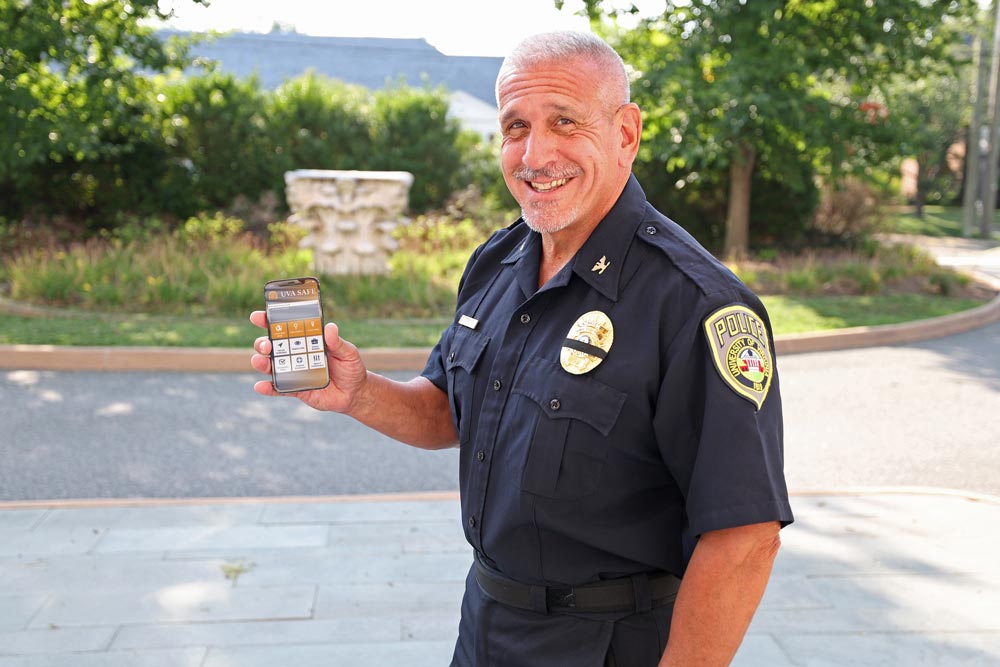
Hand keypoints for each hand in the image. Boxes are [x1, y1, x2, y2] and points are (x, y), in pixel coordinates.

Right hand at [249, 310, 367, 413]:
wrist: (354, 393)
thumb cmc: (350, 368)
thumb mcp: (348, 353)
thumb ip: (337, 342)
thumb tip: (330, 327)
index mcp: (306, 340)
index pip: (285, 327)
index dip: (269, 320)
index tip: (258, 317)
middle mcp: (295, 354)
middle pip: (272, 346)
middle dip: (263, 343)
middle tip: (267, 344)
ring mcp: (293, 371)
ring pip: (271, 366)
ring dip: (261, 362)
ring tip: (260, 361)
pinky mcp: (294, 389)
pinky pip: (278, 388)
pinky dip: (267, 388)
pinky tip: (260, 386)